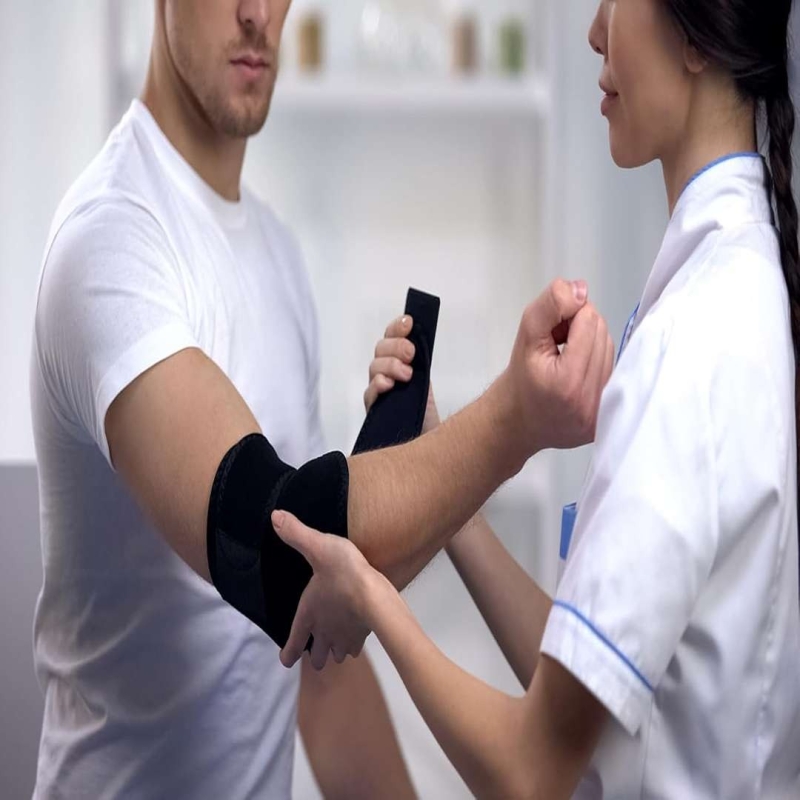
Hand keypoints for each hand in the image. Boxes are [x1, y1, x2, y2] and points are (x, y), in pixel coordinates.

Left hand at [272, 510, 392, 670]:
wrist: (376, 593)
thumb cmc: (343, 572)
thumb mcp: (317, 546)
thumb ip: (296, 533)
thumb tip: (275, 516)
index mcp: (308, 616)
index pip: (293, 645)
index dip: (288, 654)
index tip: (286, 659)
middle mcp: (324, 632)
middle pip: (318, 658)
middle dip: (316, 655)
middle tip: (316, 649)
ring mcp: (346, 638)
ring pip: (338, 656)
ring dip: (335, 650)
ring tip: (337, 642)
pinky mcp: (364, 635)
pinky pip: (357, 649)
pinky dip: (354, 644)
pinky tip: (357, 633)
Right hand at [364, 314, 440, 433]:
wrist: (428, 440)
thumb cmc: (427, 412)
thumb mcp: (427, 380)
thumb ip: (422, 360)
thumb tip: (423, 335)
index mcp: (400, 361)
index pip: (392, 337)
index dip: (398, 327)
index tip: (409, 322)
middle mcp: (386, 372)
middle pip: (381, 348)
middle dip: (395, 346)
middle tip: (410, 353)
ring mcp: (379, 390)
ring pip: (375, 366)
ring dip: (390, 365)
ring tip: (407, 375)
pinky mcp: (374, 408)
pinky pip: (369, 392)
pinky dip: (378, 385)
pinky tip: (388, 385)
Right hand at [501, 279, 613, 457]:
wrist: (519, 421)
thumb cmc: (521, 378)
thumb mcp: (526, 335)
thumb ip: (550, 305)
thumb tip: (581, 289)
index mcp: (567, 381)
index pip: (588, 322)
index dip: (569, 316)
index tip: (552, 330)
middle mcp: (589, 401)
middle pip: (603, 335)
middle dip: (582, 329)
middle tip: (558, 342)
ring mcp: (601, 414)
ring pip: (611, 351)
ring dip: (592, 344)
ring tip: (567, 356)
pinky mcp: (607, 419)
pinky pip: (614, 372)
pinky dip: (598, 363)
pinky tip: (578, 371)